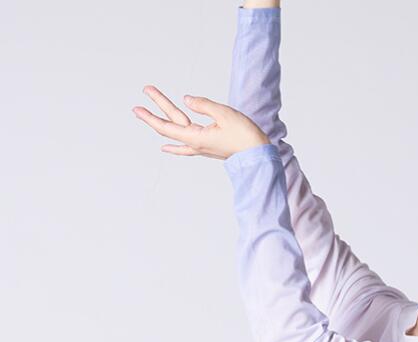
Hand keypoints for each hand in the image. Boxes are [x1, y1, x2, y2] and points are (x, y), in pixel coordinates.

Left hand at [132, 85, 269, 159]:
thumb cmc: (245, 135)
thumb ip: (203, 105)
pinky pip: (186, 146)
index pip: (167, 126)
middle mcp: (196, 144)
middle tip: (146, 91)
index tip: (137, 107)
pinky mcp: (209, 147)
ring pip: (177, 133)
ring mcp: (202, 147)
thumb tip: (186, 100)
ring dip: (163, 123)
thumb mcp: (224, 114)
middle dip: (156, 110)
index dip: (151, 116)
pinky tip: (167, 147)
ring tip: (148, 117)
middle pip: (170, 126)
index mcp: (196, 138)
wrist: (259, 154)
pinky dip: (175, 145)